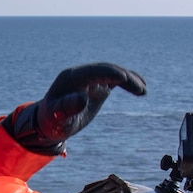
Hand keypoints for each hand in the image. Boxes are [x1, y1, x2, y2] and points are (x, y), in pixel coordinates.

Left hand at [7, 64, 146, 153]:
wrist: (49, 123)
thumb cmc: (51, 121)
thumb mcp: (56, 117)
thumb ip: (66, 107)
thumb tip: (83, 98)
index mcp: (70, 78)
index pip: (93, 71)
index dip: (109, 73)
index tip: (124, 78)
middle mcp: (81, 74)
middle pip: (106, 69)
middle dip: (124, 77)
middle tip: (140, 89)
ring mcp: (90, 79)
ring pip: (113, 73)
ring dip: (129, 79)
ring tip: (143, 91)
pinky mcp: (98, 85)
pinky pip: (115, 80)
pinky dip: (128, 82)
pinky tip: (141, 89)